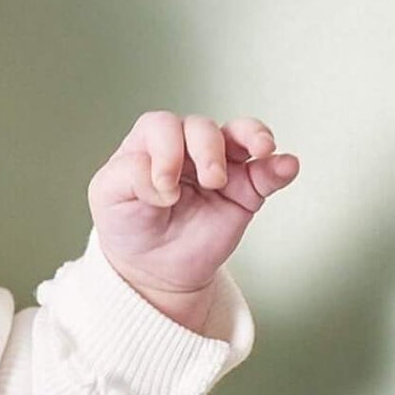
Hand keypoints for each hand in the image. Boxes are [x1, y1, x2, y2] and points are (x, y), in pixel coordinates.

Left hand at [87, 111, 298, 311]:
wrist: (155, 269)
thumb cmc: (128, 225)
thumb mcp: (108, 199)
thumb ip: (126, 176)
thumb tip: (165, 179)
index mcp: (149, 145)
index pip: (162, 125)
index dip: (167, 150)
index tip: (164, 186)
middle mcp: (186, 148)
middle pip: (202, 126)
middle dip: (207, 148)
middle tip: (209, 181)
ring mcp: (220, 166)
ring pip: (241, 134)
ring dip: (253, 136)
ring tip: (261, 150)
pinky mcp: (246, 191)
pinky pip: (268, 171)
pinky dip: (280, 166)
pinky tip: (286, 167)